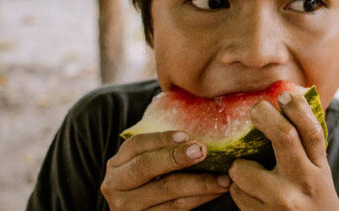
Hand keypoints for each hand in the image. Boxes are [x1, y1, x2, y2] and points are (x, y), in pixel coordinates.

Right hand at [101, 131, 230, 209]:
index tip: (185, 135)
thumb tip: (196, 136)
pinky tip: (215, 190)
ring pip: (167, 191)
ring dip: (199, 182)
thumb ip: (161, 150)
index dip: (161, 138)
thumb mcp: (143, 164)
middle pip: (146, 167)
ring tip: (223, 177)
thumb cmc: (147, 182)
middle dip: (176, 157)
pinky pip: (176, 209)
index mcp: (117, 165)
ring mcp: (128, 208)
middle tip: (202, 151)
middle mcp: (116, 186)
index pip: (136, 145)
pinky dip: (199, 198)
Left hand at [228, 92, 338, 209]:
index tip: (284, 96)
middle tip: (256, 111)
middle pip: (283, 136)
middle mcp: (304, 182)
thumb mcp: (319, 172)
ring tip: (249, 170)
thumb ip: (306, 144)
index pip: (311, 130)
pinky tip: (251, 193)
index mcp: (319, 168)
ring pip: (243, 168)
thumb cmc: (314, 199)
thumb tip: (287, 98)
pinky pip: (236, 193)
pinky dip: (237, 188)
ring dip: (239, 166)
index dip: (296, 107)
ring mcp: (281, 201)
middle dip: (264, 116)